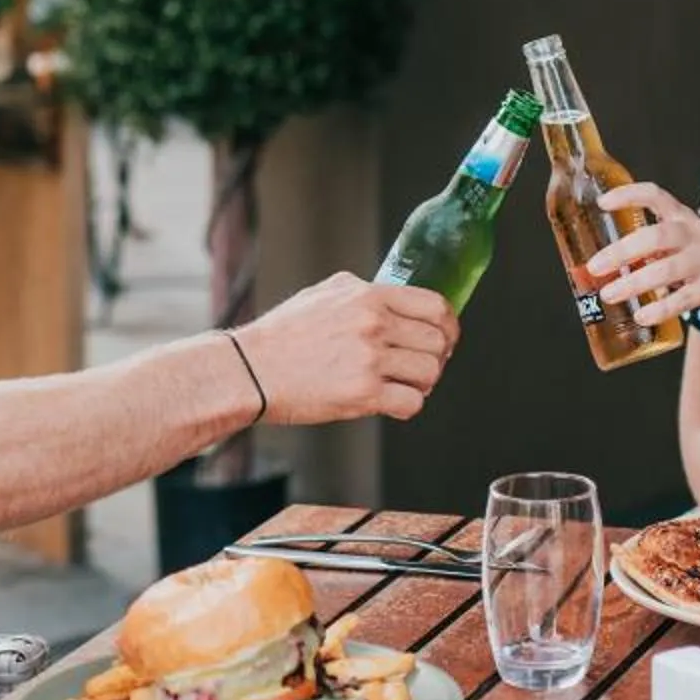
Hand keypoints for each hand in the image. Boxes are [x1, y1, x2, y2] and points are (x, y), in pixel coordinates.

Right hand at [236, 271, 458, 426]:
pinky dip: (407, 406)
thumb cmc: (281, 336)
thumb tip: (391, 296)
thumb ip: (362, 293)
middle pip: (438, 341)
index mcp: (367, 297)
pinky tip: (390, 402)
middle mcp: (373, 325)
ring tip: (404, 385)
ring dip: (422, 383)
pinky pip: (411, 403)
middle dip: (437, 357)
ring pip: (429, 373)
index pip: (435, 305)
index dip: (448, 324)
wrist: (250, 370)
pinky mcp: (362, 394)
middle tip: (423, 366)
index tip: (446, 336)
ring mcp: (369, 360)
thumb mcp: (323, 294)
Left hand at [586, 184, 699, 329]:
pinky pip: (683, 299)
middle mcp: (696, 234)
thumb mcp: (680, 243)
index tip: (602, 202)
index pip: (656, 195)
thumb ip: (649, 248)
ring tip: (609, 295)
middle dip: (622, 251)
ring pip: (666, 269)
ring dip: (633, 283)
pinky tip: (641, 315)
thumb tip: (601, 266)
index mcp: (683, 218)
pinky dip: (659, 309)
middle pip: (657, 236)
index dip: (629, 195)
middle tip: (595, 266)